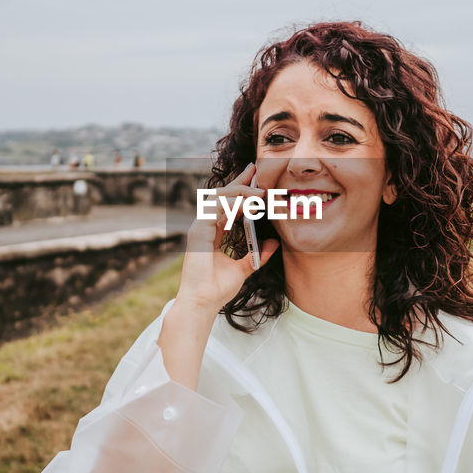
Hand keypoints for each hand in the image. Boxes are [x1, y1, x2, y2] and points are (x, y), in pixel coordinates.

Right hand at [176, 161, 279, 312]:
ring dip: (239, 191)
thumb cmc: (218, 289)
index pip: (226, 205)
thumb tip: (274, 242)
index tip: (255, 179)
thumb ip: (257, 255)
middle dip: (238, 181)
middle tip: (254, 169)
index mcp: (213, 233)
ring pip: (218, 198)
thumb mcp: (245, 268)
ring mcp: (199, 228)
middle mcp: (204, 226)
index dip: (240, 190)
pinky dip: (232, 203)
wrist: (203, 303)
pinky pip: (215, 208)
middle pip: (221, 196)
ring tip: (258, 191)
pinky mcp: (198, 231)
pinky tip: (248, 203)